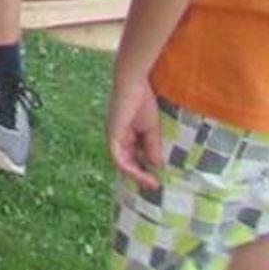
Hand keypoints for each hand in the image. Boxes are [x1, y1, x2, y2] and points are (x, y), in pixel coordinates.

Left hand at [105, 75, 162, 189]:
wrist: (133, 83)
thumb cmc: (142, 101)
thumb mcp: (151, 129)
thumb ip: (151, 146)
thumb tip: (155, 165)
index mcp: (125, 135)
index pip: (132, 157)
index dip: (143, 169)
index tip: (156, 180)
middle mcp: (116, 138)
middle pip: (126, 162)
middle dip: (140, 176)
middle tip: (154, 185)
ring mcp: (113, 137)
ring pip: (122, 163)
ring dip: (136, 175)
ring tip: (150, 183)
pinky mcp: (112, 135)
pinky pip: (118, 157)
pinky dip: (129, 167)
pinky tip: (141, 174)